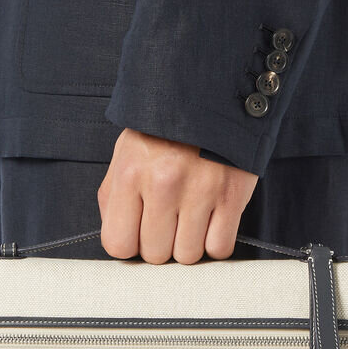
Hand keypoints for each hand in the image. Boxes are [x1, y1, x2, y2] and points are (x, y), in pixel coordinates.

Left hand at [98, 129, 257, 263]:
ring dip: (190, 244)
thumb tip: (119, 238)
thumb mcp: (127, 152)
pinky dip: (216, 242)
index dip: (130, 244)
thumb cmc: (166, 128)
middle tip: (170, 222)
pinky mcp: (232, 195)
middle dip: (162, 244)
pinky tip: (213, 221)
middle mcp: (163, 184)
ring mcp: (200, 191)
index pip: (118, 244)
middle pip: (155, 255)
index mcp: (129, 173)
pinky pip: (220, 247)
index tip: (140, 232)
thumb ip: (114, 197)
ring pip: (188, 256)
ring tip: (192, 218)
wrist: (214, 92)